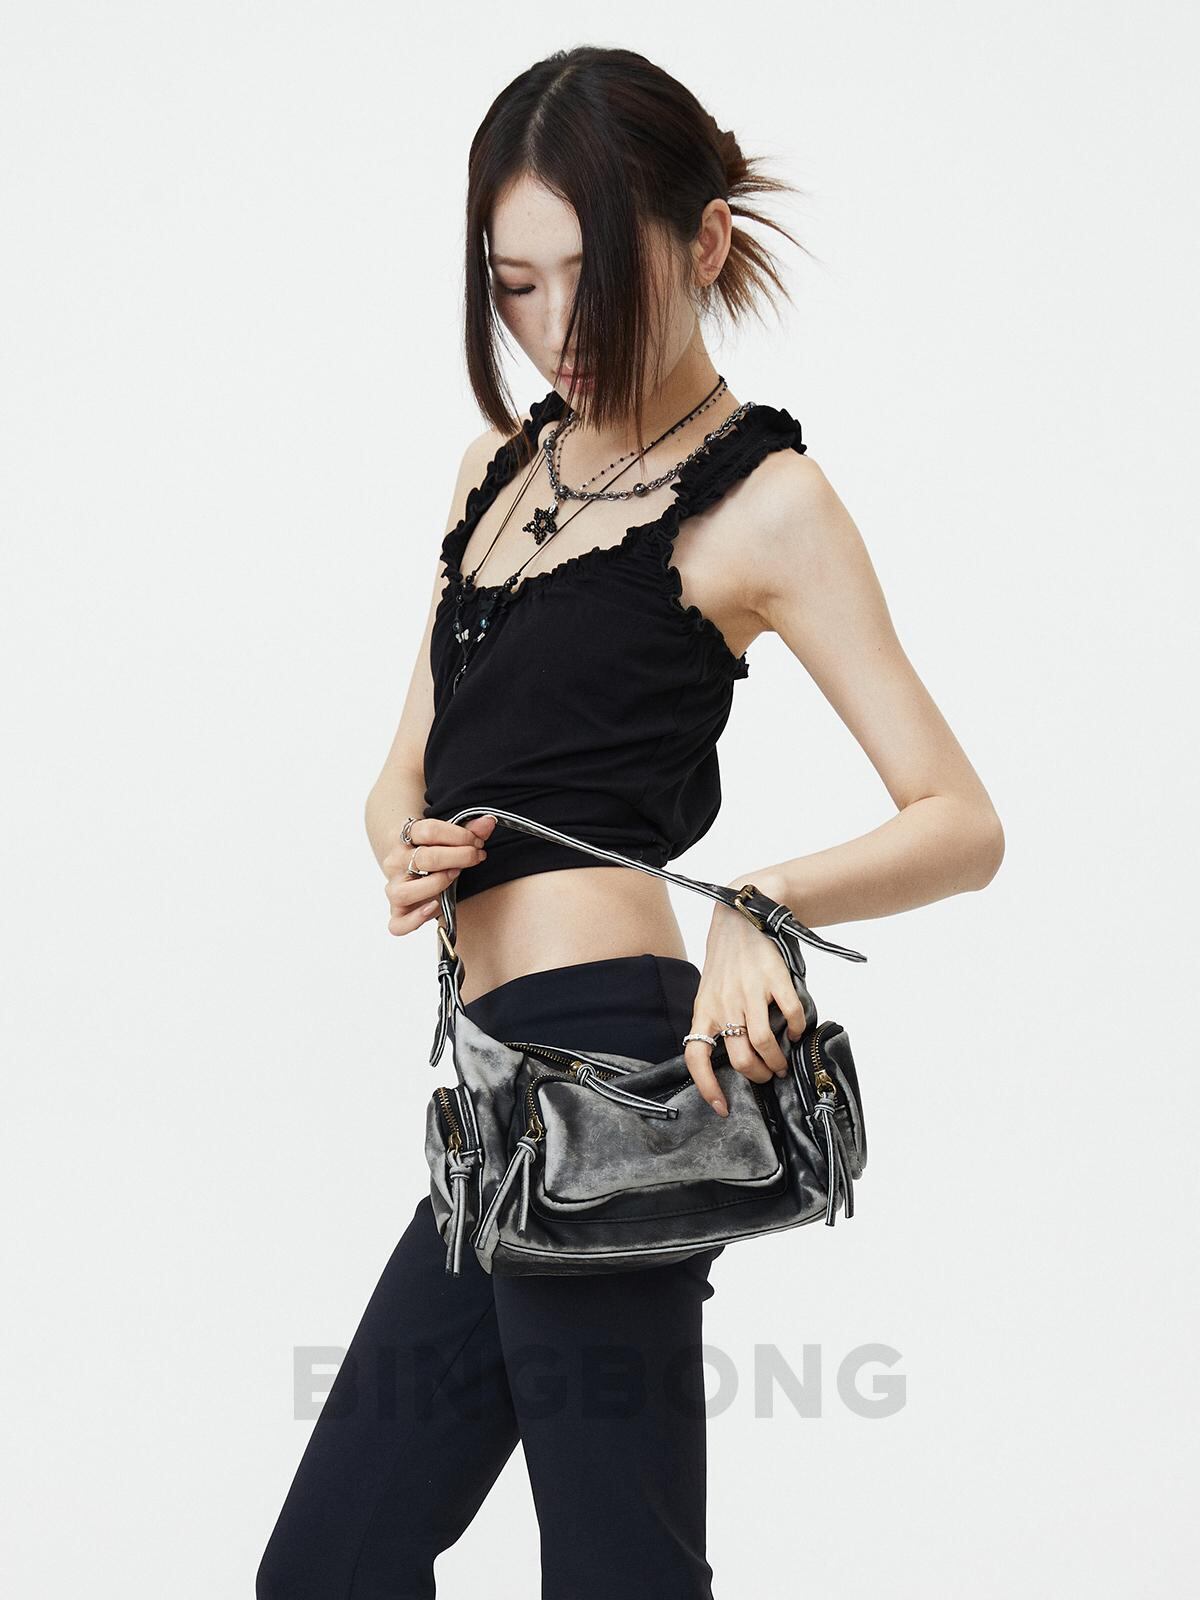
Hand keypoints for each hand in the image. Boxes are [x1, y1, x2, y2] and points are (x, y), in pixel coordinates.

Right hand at [380, 813, 497, 936]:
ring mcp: (394, 888)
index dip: (459, 835)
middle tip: (476, 856)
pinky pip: (399, 924)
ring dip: (436, 884)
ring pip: (405, 892)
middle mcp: (395, 863)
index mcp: (405, 838)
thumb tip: (489, 822)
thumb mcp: (449, 838)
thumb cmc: (433, 852)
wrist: (410, 867)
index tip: (477, 841)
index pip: (429, 831)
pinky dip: (416, 919)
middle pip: (423, 858)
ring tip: (454, 877)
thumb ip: (470, 830)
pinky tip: (435, 907)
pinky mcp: (397, 913)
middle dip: (458, 857)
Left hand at [683, 877, 807, 1117]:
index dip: (707, 1087)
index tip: (722, 1108)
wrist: (742, 916)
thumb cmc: (727, 961)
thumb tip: (734, 1058)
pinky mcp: (773, 978)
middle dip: (757, 1076)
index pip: (696, 1057)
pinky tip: (796, 1030)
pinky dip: (796, 1029)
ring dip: (777, 1060)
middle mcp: (724, 1004)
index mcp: (704, 1010)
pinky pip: (789, 1014)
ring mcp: (749, 991)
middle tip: (768, 1076)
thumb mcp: (711, 992)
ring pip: (762, 1043)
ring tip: (782, 1063)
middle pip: (739, 1058)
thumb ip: (718, 1021)